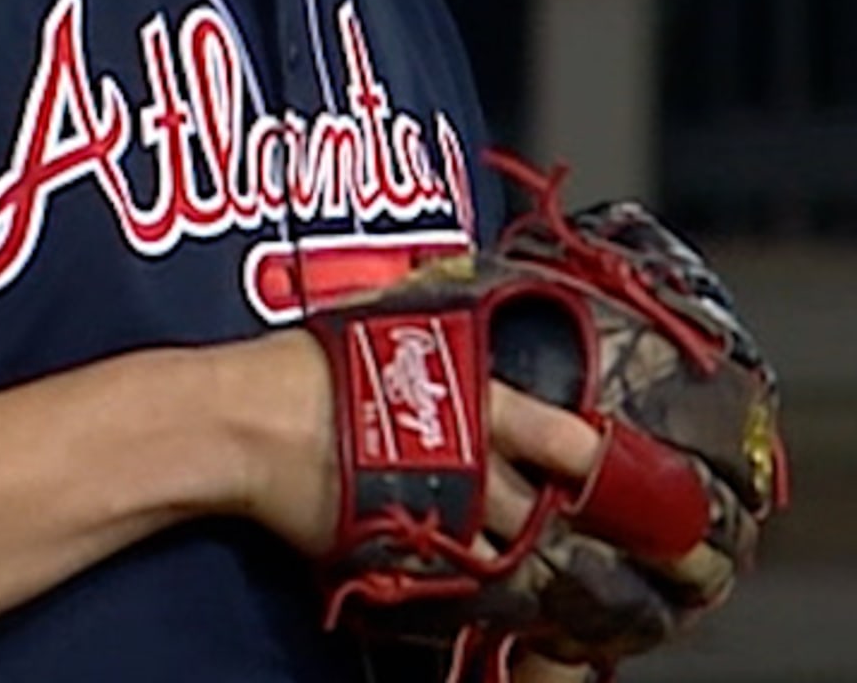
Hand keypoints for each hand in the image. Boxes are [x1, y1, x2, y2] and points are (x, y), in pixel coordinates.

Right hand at [219, 331, 603, 558]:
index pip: (564, 439)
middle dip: (565, 517)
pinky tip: (472, 564)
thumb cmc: (304, 363)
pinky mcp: (398, 553)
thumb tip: (459, 282)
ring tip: (531, 549)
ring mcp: (435, 515)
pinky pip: (452, 575)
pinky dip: (468, 572)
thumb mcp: (387, 319)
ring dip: (520, 550)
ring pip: (504, 553)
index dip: (598, 458)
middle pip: (543, 510)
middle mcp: (467, 463)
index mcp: (474, 400)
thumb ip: (435, 322)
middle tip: (580, 518)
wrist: (242, 421)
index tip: (614, 464)